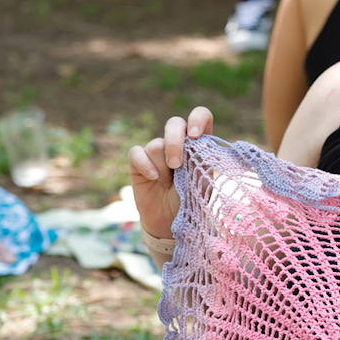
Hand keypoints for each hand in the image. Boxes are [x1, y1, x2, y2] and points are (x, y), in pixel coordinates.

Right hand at [128, 107, 213, 238]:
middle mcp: (178, 143)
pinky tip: (153, 178)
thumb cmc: (192, 202)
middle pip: (175, 123)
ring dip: (162, 165)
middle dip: (175, 141)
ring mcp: (157, 152)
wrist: (171, 223)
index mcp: (199, 144)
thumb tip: (196, 143)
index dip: (197, 119)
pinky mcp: (139, 162)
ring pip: (156, 144)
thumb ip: (201, 163)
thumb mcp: (203, 184)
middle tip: (177, 165)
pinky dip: (145, 164)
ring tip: (167, 184)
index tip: (195, 135)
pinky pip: (137, 152)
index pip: (201, 116)